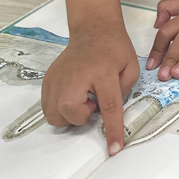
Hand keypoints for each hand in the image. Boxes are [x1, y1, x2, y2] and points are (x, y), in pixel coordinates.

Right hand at [41, 21, 138, 155]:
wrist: (93, 30)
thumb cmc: (113, 48)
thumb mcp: (130, 67)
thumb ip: (124, 91)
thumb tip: (110, 112)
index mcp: (103, 73)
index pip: (108, 107)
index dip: (112, 130)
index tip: (114, 148)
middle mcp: (75, 77)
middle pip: (70, 113)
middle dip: (82, 116)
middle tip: (93, 101)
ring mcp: (57, 79)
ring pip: (55, 115)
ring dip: (70, 114)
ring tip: (82, 98)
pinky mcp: (47, 81)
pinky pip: (47, 107)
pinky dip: (60, 108)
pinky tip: (73, 94)